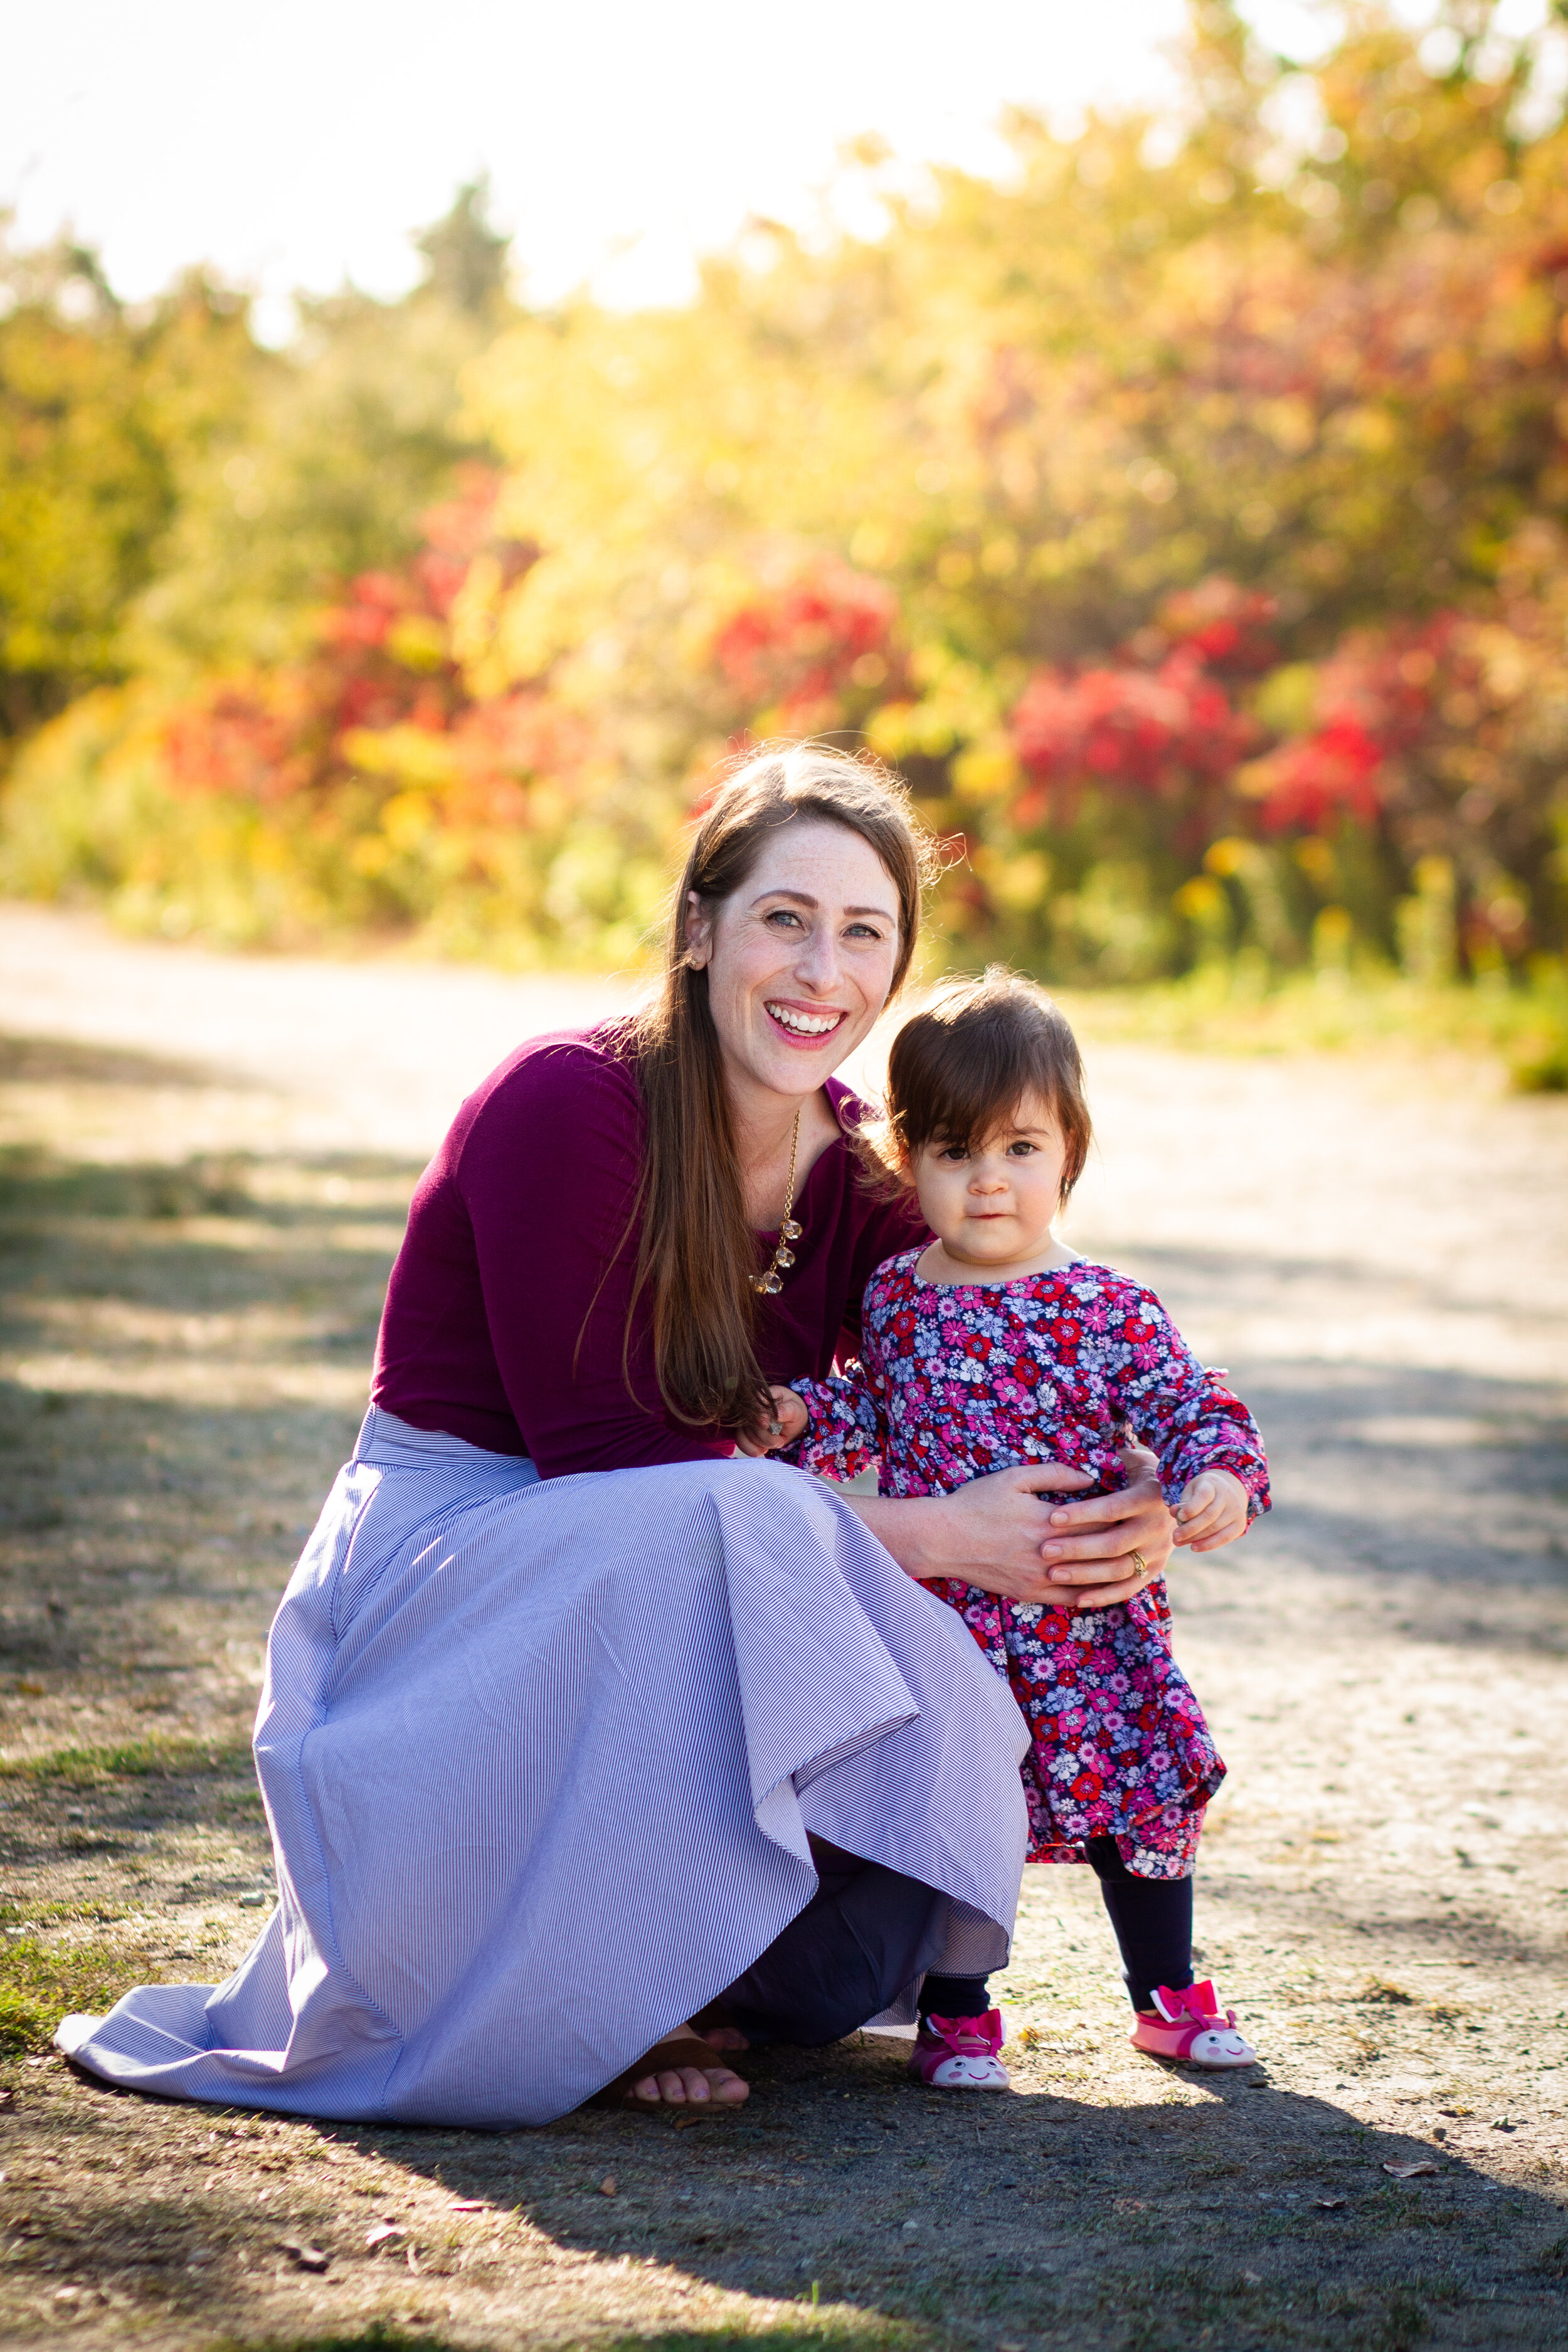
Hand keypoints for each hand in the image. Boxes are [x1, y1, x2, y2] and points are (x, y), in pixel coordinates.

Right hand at [734, 1383, 808, 1458]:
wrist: (791, 1420)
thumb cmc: (793, 1411)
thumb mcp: (795, 1409)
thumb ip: (787, 1410)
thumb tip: (777, 1414)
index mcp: (763, 1395)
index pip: (754, 1403)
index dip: (757, 1415)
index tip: (766, 1424)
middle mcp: (750, 1407)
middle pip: (749, 1423)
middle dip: (765, 1436)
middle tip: (780, 1440)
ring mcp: (745, 1420)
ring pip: (744, 1435)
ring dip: (762, 1444)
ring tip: (776, 1443)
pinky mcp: (744, 1432)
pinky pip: (741, 1443)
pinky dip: (752, 1450)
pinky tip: (764, 1449)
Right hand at [843, 1447, 1176, 1610]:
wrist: (943, 1539)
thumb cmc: (977, 1503)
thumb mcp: (1016, 1477)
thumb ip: (1057, 1474)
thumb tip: (1092, 1477)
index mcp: (1049, 1521)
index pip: (1100, 1520)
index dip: (1124, 1513)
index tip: (1143, 1505)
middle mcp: (1049, 1554)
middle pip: (1101, 1551)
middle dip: (1127, 1541)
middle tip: (1150, 1533)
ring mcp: (1041, 1579)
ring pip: (1093, 1581)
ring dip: (1117, 1572)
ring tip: (1139, 1561)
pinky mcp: (1031, 1595)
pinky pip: (1072, 1599)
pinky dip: (1094, 1593)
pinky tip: (1108, 1587)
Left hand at [1174, 1468, 1248, 1551]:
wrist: (1224, 1493)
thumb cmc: (1201, 1494)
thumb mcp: (1190, 1492)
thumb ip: (1183, 1503)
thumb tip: (1174, 1513)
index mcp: (1212, 1483)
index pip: (1204, 1496)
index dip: (1192, 1508)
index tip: (1179, 1517)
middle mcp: (1227, 1496)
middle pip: (1209, 1515)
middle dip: (1190, 1528)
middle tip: (1175, 1537)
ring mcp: (1236, 1510)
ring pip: (1215, 1528)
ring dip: (1195, 1538)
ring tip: (1179, 1542)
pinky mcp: (1239, 1524)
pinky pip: (1224, 1538)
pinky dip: (1208, 1544)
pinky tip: (1194, 1547)